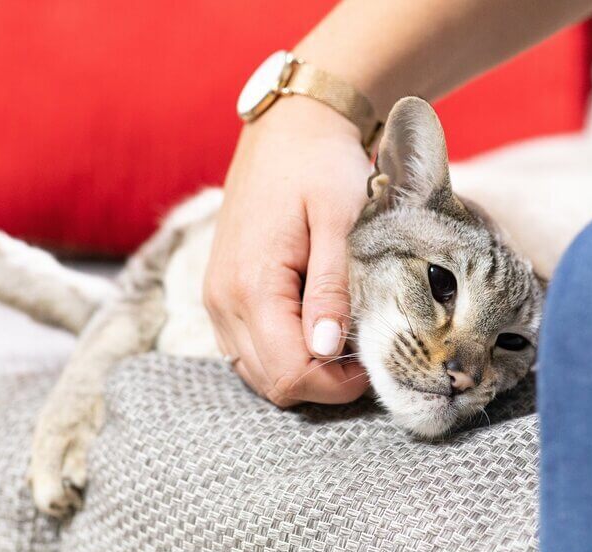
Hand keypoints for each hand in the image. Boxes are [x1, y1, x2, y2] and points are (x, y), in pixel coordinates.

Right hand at [204, 95, 370, 405]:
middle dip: (323, 383)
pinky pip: (249, 350)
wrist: (289, 128)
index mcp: (252, 284)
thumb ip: (332, 288)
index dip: (336, 384)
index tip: (373, 361)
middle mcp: (223, 300)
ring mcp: (217, 299)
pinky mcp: (222, 295)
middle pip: (272, 383)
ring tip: (345, 338)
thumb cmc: (321, 167)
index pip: (289, 373)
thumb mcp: (341, 221)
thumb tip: (325, 351)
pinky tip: (317, 328)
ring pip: (258, 373)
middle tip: (365, 353)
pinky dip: (284, 353)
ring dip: (304, 370)